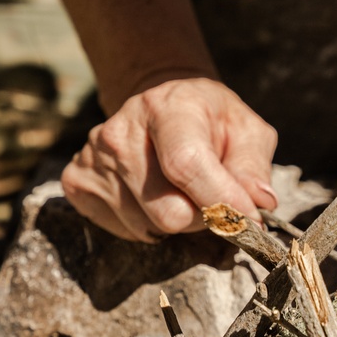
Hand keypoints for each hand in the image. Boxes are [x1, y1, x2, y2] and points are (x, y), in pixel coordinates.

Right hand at [62, 78, 278, 241]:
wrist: (163, 105)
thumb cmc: (211, 122)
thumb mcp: (246, 131)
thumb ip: (254, 166)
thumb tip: (259, 202)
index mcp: (167, 107)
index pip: (186, 165)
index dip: (222, 202)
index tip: (250, 220)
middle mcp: (120, 131)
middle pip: (169, 211)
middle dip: (203, 218)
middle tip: (214, 199)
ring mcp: (92, 158)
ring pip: (149, 227)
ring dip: (178, 221)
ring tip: (183, 191)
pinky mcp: (77, 182)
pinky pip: (125, 231)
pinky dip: (149, 225)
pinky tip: (156, 195)